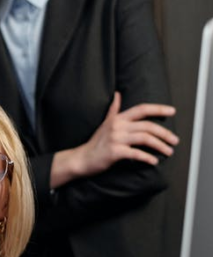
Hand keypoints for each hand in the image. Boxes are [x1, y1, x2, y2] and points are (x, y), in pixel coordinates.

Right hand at [51, 92, 177, 187]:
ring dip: (160, 146)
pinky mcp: (115, 152)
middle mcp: (117, 126)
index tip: (172, 111)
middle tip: (175, 140)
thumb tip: (118, 94)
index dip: (158, 109)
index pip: (141, 109)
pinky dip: (147, 158)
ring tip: (168, 151)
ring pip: (145, 139)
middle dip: (165, 133)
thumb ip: (113, 109)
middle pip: (148, 126)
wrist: (81, 159)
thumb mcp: (104, 123)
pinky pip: (136, 153)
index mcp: (117, 118)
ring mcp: (116, 139)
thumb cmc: (95, 143)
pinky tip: (154, 161)